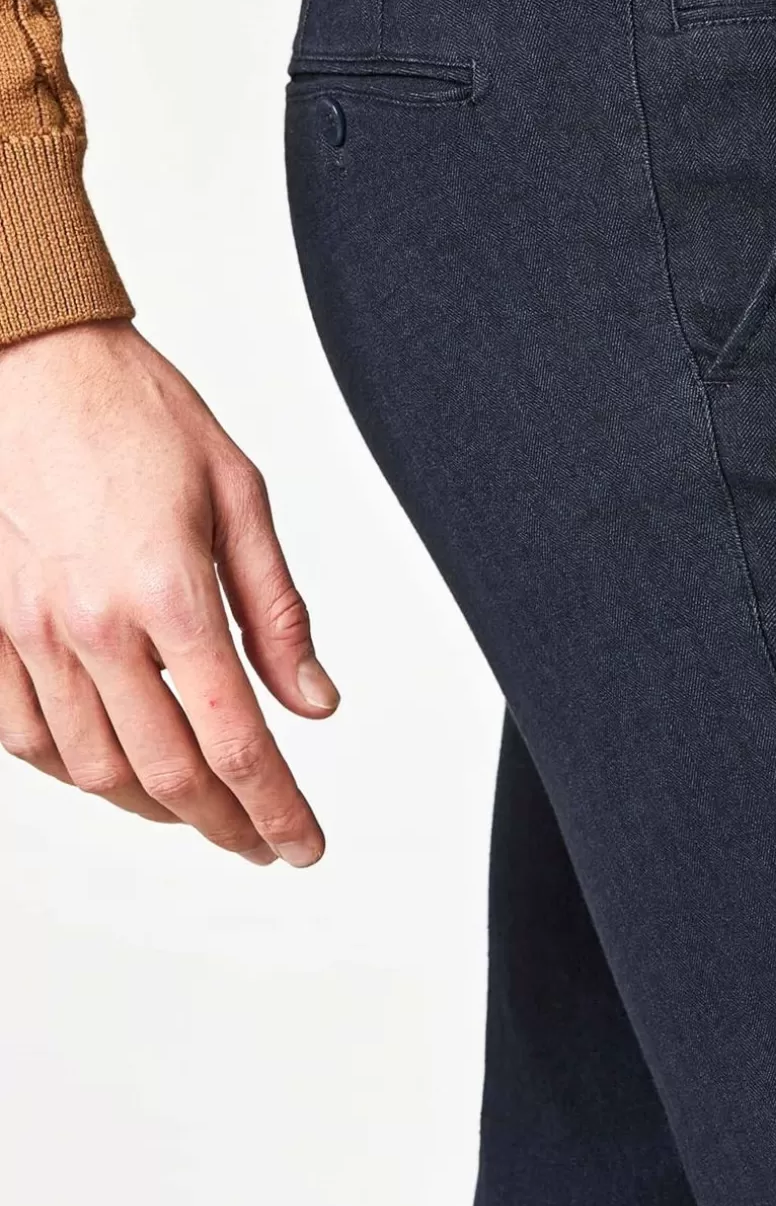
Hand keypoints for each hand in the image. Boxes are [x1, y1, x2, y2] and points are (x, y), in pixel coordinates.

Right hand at [0, 319, 337, 865]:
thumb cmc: (133, 412)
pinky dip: (74, 771)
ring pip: (91, 769)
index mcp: (167, 593)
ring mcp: (23, 633)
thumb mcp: (238, 496)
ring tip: (200, 808)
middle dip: (226, 825)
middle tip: (263, 842)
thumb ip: (277, 611)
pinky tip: (113, 768)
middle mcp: (88, 626)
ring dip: (153, 806)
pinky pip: (22, 736)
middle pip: (166, 776)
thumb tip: (315, 702)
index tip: (304, 845)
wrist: (26, 361)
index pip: (236, 742)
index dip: (276, 810)